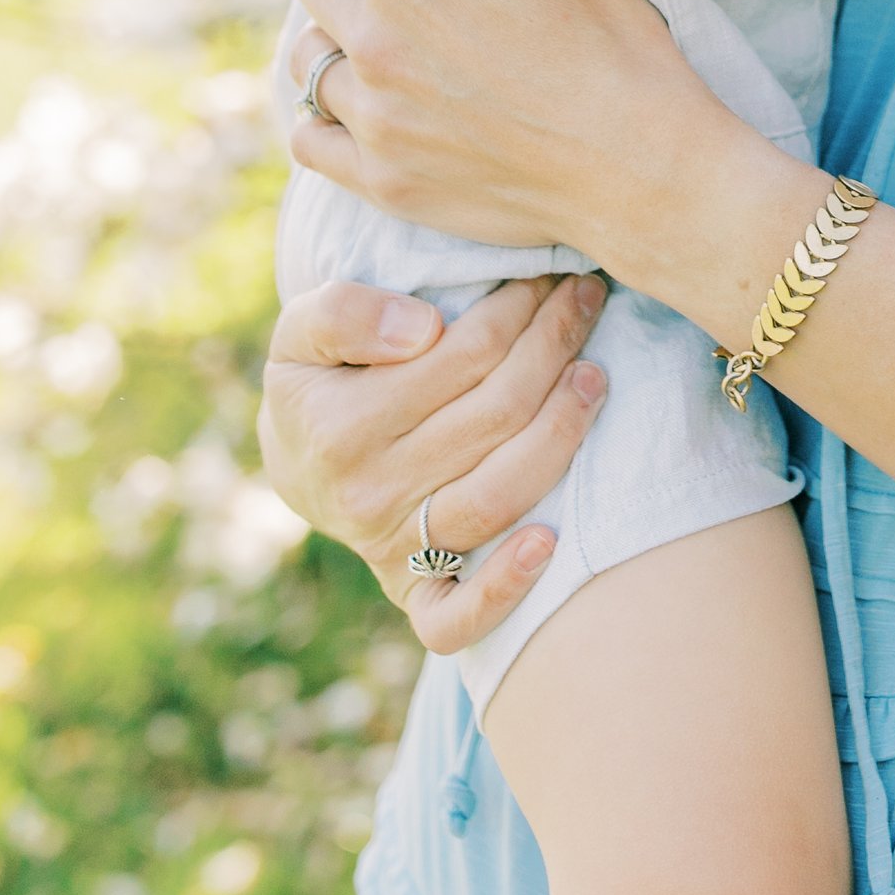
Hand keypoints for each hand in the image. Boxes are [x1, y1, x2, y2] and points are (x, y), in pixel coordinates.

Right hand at [259, 272, 609, 651]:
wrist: (298, 464)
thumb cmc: (318, 382)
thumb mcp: (302, 331)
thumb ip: (345, 313)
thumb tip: (424, 329)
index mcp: (340, 427)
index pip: (461, 357)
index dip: (516, 310)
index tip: (549, 277)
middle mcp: (367, 495)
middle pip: (494, 416)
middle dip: (552, 347)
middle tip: (586, 302)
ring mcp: (392, 552)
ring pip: (498, 495)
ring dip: (562, 432)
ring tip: (595, 376)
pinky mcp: (413, 595)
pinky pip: (457, 616)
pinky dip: (505, 587)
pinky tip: (551, 542)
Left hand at [282, 0, 811, 331]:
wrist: (640, 167)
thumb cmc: (608, 40)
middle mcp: (372, 49)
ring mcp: (374, 123)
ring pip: (304, 56)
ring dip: (329, 28)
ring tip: (380, 25)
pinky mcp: (385, 181)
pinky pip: (309, 137)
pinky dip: (322, 111)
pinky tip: (365, 98)